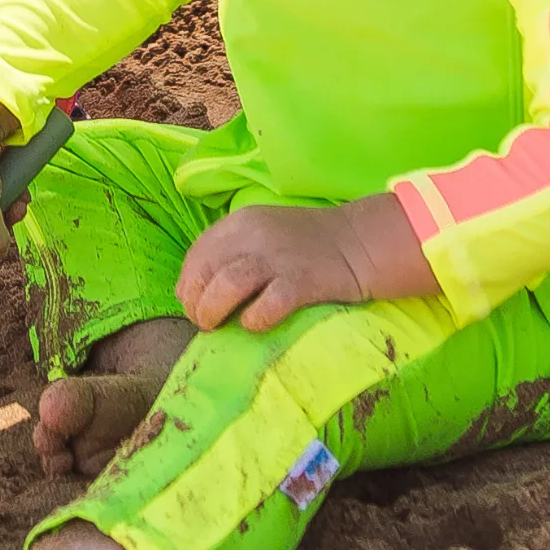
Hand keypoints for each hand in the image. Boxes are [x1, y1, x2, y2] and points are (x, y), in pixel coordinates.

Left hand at [177, 192, 432, 334]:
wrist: (361, 243)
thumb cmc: (308, 245)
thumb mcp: (263, 235)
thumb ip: (232, 254)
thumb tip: (196, 292)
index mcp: (240, 222)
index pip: (197, 255)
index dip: (188, 284)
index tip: (193, 304)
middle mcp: (253, 236)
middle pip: (205, 271)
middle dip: (196, 303)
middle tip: (205, 322)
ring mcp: (277, 258)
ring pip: (226, 286)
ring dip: (212, 311)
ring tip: (216, 327)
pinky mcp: (302, 282)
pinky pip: (266, 306)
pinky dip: (254, 319)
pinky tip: (254, 324)